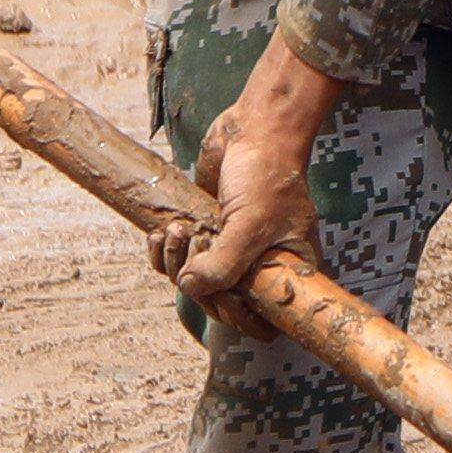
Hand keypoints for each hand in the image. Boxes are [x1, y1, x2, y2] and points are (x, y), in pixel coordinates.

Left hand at [170, 34, 337, 332]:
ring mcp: (231, 254)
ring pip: (195, 285)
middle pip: (221, 306)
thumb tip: (190, 288)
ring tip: (181, 229)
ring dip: (177, 263)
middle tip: (197, 244)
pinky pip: (178, 263)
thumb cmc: (266, 175)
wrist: (253, 129)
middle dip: (201, 282)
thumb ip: (225, 264)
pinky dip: (165, 253)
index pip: (265, 323)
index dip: (241, 318)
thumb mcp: (251, 224)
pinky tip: (163, 233)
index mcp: (288, 274)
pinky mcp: (206, 236)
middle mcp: (260, 270)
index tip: (226, 295)